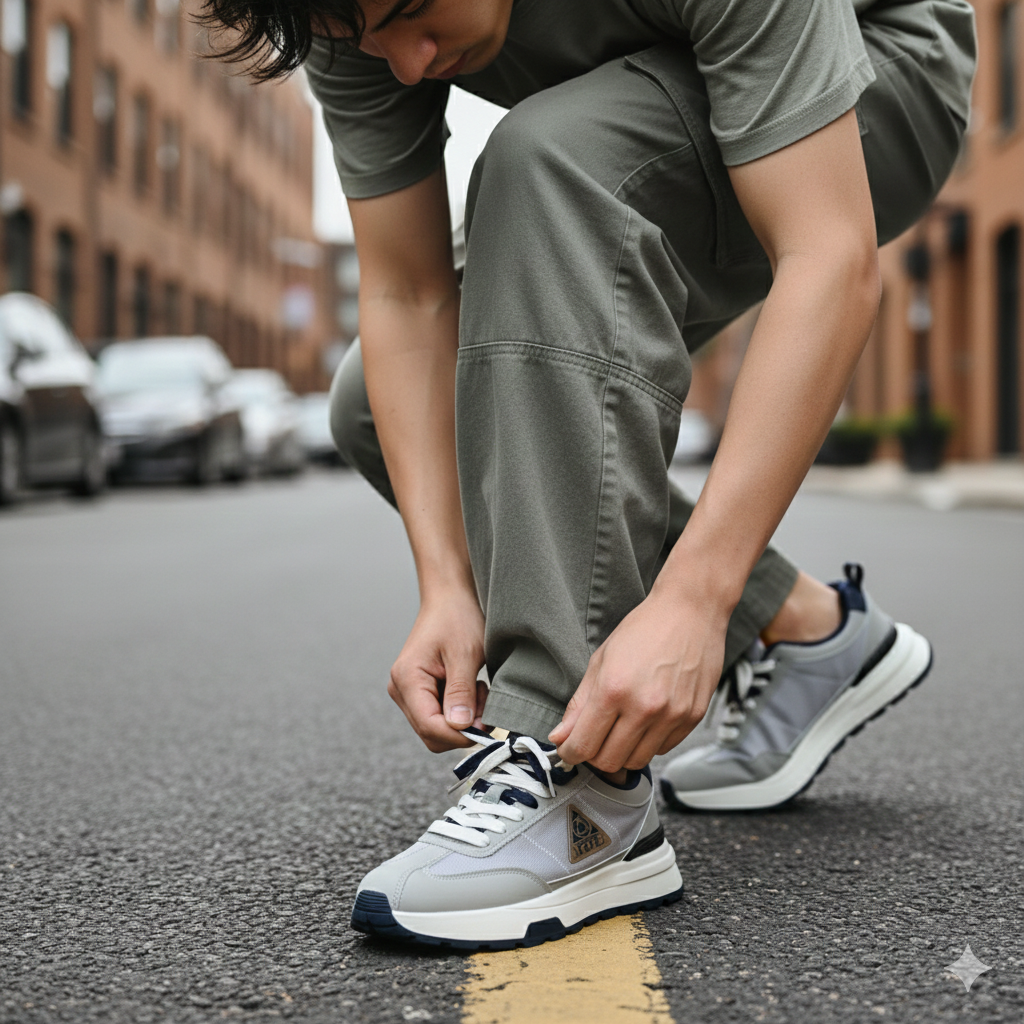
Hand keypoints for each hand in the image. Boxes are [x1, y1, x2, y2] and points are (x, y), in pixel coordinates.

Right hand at [388, 584, 486, 752]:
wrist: (450, 600)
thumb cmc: (457, 619)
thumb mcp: (465, 654)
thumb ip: (461, 692)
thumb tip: (460, 727)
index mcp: (407, 679)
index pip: (429, 726)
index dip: (458, 735)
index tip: (485, 727)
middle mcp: (401, 690)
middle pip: (431, 733)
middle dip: (462, 727)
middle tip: (485, 704)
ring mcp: (408, 693)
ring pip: (436, 728)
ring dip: (463, 719)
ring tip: (478, 689)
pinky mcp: (420, 693)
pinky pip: (439, 716)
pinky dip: (460, 710)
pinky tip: (471, 688)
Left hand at [548, 588, 728, 771]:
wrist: (690, 611)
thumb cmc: (645, 629)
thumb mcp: (601, 660)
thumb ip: (579, 703)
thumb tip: (561, 735)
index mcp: (614, 689)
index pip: (584, 745)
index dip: (570, 753)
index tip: (568, 750)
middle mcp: (644, 707)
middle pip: (609, 761)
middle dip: (594, 755)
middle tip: (592, 739)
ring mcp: (672, 715)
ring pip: (637, 761)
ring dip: (622, 752)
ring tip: (619, 728)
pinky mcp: (692, 718)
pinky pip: (663, 749)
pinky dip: (648, 743)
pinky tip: (644, 721)